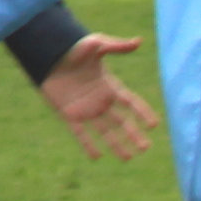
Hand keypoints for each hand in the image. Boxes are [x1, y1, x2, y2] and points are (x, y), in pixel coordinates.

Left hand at [42, 32, 156, 159]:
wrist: (47, 56)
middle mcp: (100, 101)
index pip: (131, 103)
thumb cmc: (73, 49)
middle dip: (133, 135)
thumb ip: (116, 46)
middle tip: (145, 148)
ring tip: (127, 158)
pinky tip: (96, 156)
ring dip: (115, 144)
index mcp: (109, 86)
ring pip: (104, 131)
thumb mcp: (96, 45)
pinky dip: (88, 144)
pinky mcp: (68, 114)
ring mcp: (85, 109)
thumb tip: (139, 41)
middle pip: (121, 122)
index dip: (142, 113)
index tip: (153, 125)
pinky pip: (80, 132)